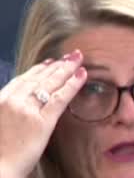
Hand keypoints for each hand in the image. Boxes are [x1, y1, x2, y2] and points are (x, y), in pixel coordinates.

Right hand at [0, 52, 86, 177]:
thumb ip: (7, 117)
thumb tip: (16, 119)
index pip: (20, 82)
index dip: (36, 71)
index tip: (47, 64)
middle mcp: (11, 101)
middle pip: (36, 78)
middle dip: (54, 65)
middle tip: (69, 56)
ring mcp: (26, 110)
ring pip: (49, 84)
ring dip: (65, 69)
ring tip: (78, 59)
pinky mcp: (41, 121)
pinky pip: (60, 98)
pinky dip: (72, 84)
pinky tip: (83, 75)